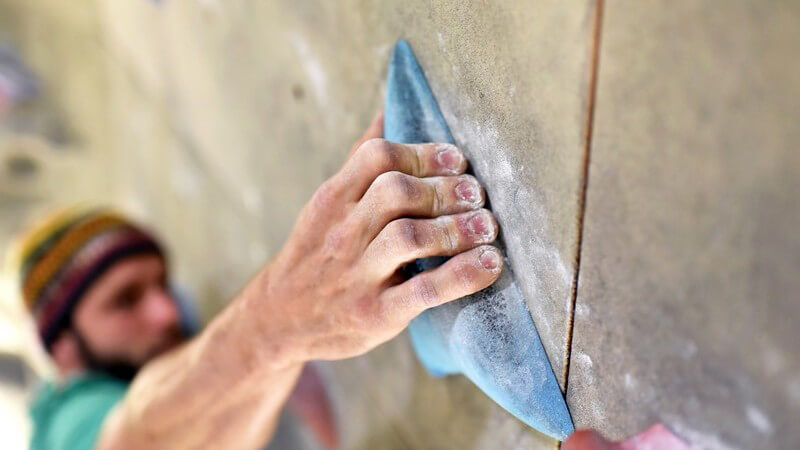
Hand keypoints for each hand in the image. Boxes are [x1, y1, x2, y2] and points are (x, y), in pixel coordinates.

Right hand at [251, 112, 502, 364]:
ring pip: (410, 238)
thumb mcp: (327, 205)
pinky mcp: (375, 314)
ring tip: (487, 227)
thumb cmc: (317, 255)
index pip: (377, 157)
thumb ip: (359, 162)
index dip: (425, 153)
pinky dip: (463, 275)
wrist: (281, 320)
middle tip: (479, 195)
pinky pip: (425, 290)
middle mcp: (342, 233)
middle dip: (446, 189)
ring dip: (458, 228)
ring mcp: (357, 275)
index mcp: (333, 200)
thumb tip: (388, 112)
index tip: (458, 161)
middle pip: (397, 192)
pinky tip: (489, 264)